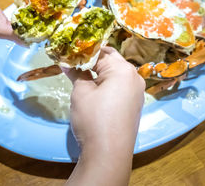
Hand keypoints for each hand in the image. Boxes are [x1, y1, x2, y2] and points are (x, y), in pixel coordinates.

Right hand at [64, 47, 144, 185]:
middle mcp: (134, 77)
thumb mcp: (81, 92)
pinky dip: (107, 84)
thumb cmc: (94, 119)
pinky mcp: (134, 103)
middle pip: (111, 61)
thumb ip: (76, 73)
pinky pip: (120, 86)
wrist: (108, 153)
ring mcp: (137, 91)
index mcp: (123, 70)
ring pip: (116, 74)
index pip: (101, 52)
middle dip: (92, 61)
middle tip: (73, 63)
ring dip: (100, 72)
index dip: (83, 51)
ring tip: (81, 76)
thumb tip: (67, 63)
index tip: (69, 53)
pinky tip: (94, 89)